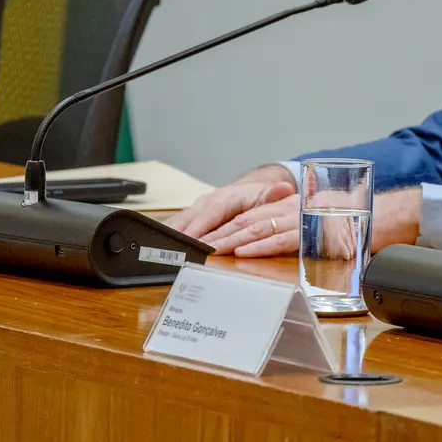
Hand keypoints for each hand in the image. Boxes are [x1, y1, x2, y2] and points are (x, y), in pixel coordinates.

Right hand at [166, 163, 294, 252]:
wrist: (250, 189)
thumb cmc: (258, 197)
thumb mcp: (269, 197)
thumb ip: (275, 196)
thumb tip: (284, 189)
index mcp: (227, 197)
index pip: (211, 213)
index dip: (201, 228)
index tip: (194, 242)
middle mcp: (209, 201)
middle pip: (192, 218)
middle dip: (182, 235)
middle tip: (173, 252)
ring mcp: (198, 207)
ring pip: (181, 221)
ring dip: (171, 235)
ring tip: (160, 251)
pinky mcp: (192, 215)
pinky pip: (177, 224)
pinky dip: (168, 234)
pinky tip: (158, 246)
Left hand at [224, 185, 422, 259]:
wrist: (389, 215)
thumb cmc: (358, 221)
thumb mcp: (322, 221)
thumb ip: (299, 229)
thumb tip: (278, 243)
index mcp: (293, 206)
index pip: (252, 214)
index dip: (227, 226)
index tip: (205, 237)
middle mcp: (294, 208)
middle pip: (248, 220)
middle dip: (221, 234)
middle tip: (197, 246)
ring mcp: (304, 218)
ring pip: (260, 228)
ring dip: (233, 241)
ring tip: (211, 250)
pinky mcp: (315, 232)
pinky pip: (282, 239)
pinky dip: (260, 246)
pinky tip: (243, 252)